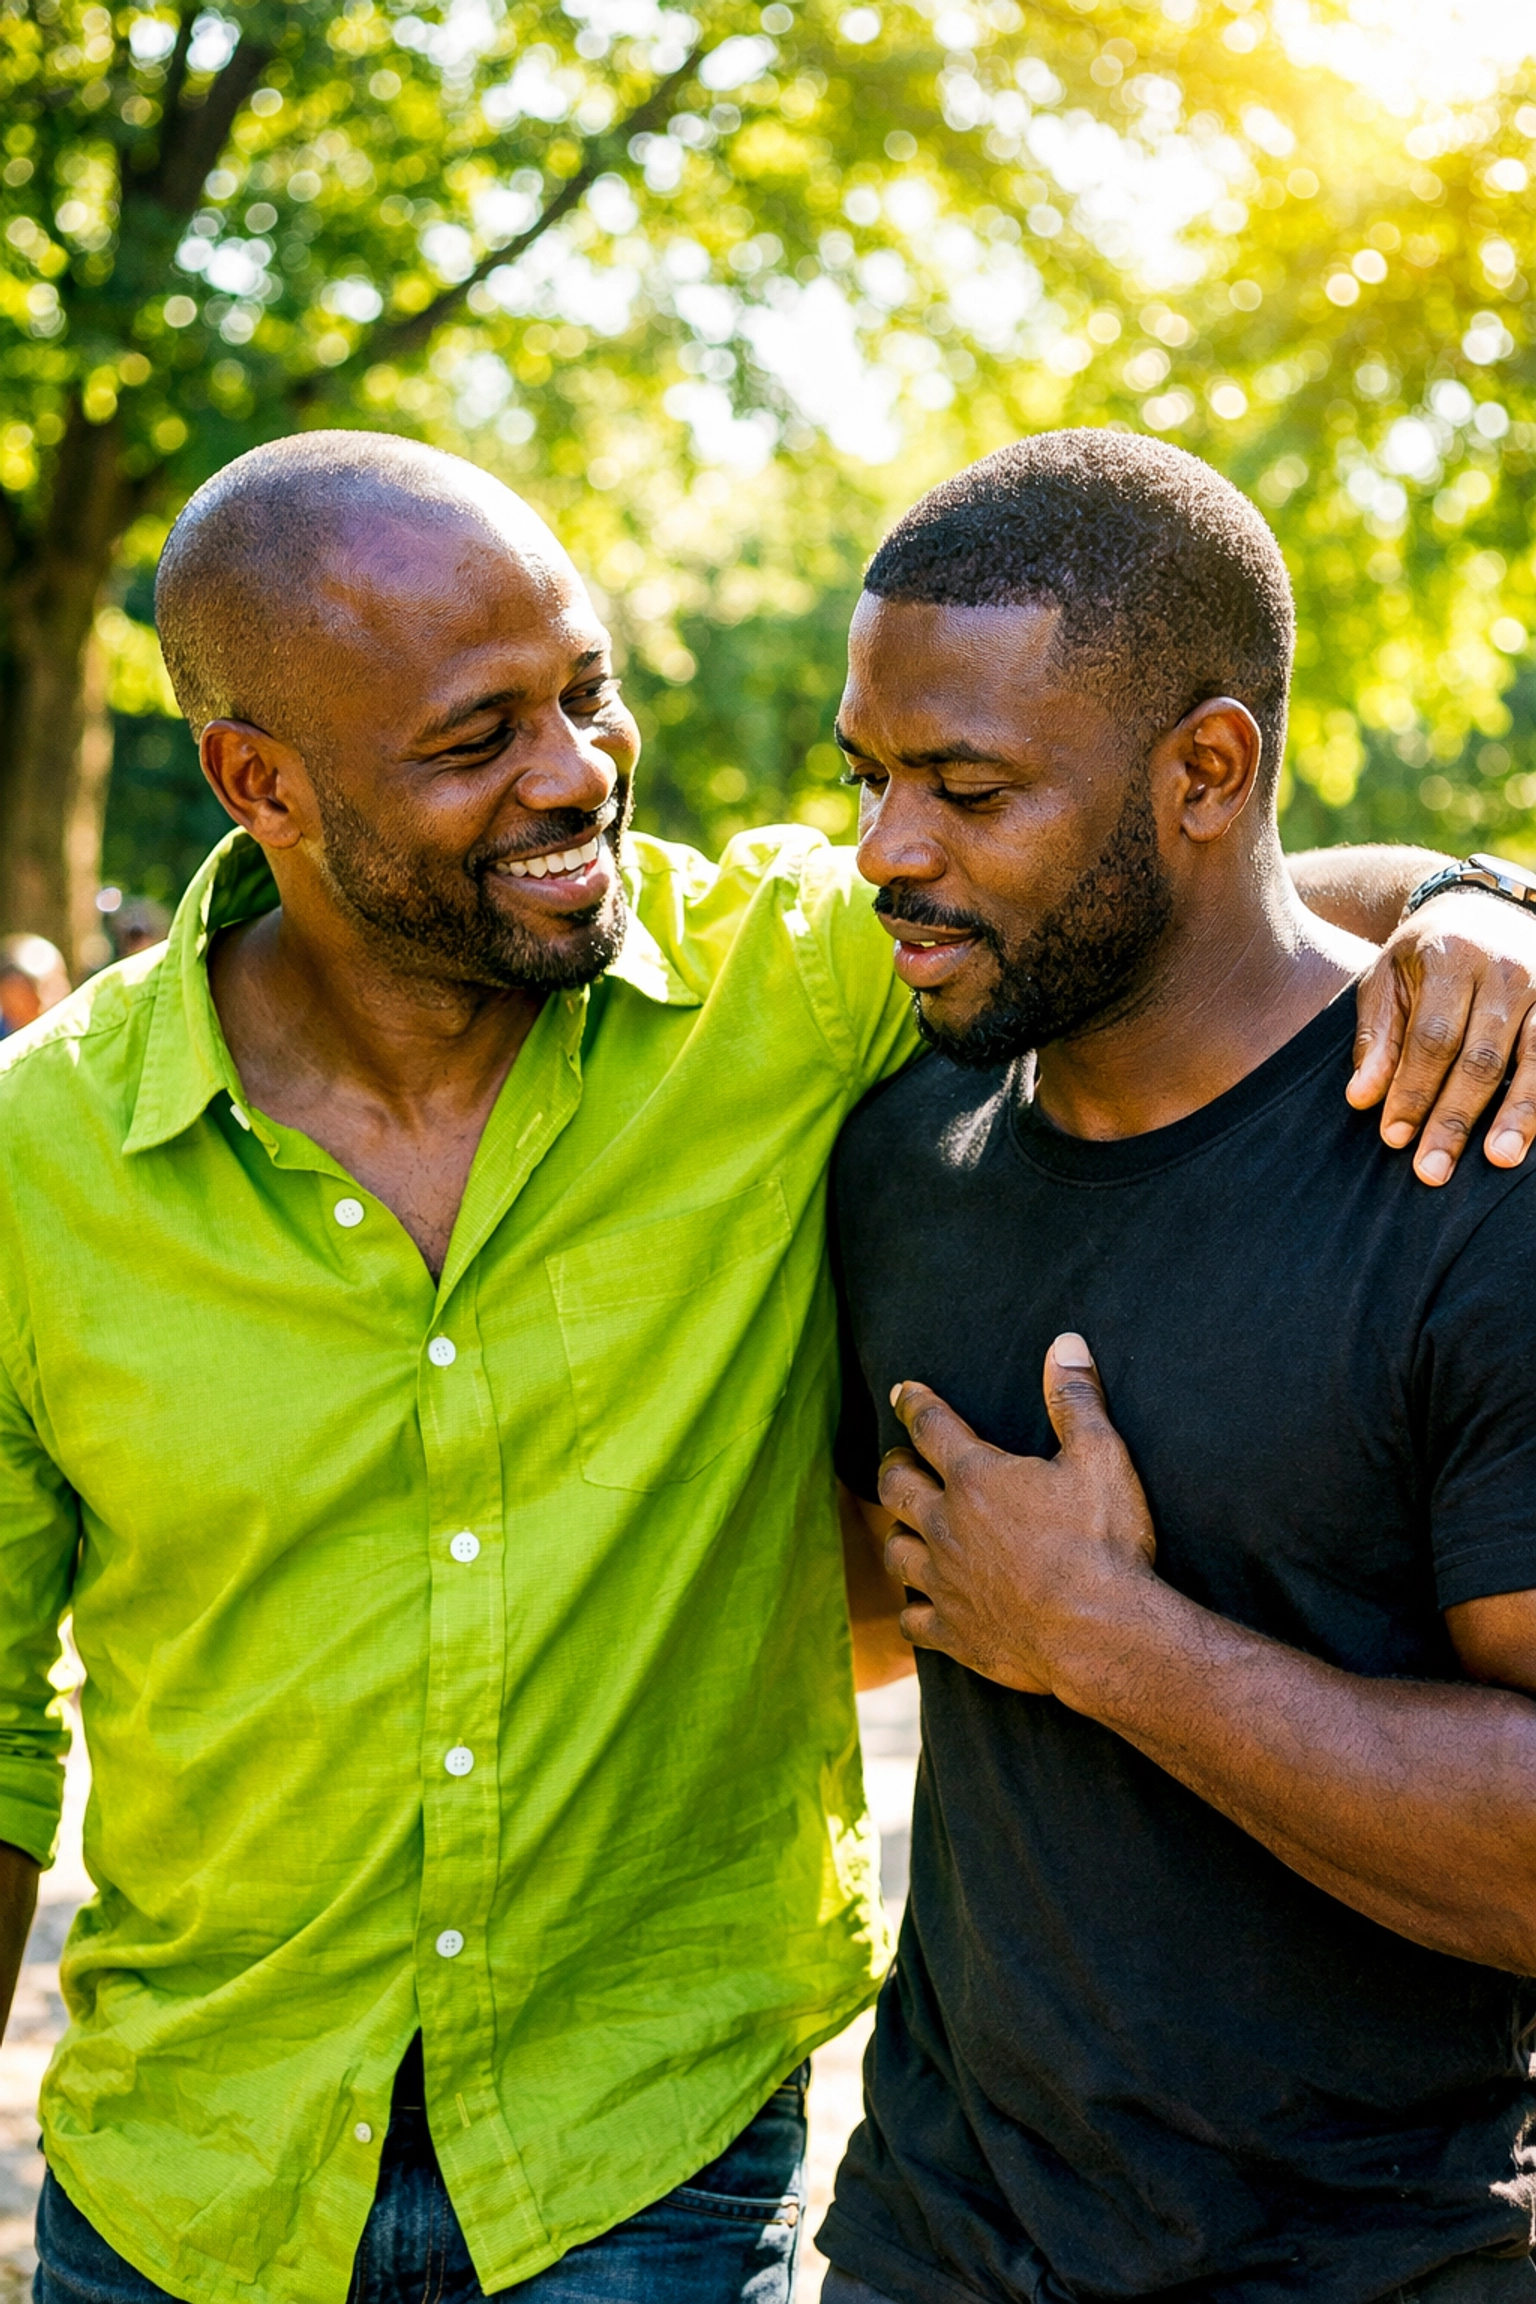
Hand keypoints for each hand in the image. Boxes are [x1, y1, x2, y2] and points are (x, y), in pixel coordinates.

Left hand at [876, 1335, 1158, 1698]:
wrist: (1101, 1635)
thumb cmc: (1104, 1544)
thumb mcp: (1101, 1458)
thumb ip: (1076, 1399)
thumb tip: (1065, 1343)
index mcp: (976, 1477)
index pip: (930, 1425)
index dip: (914, 1403)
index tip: (902, 1392)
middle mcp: (946, 1525)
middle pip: (896, 1486)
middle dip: (894, 1466)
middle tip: (898, 1460)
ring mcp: (944, 1582)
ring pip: (896, 1550)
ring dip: (899, 1533)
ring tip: (906, 1527)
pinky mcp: (952, 1632)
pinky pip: (912, 1618)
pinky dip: (913, 1608)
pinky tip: (921, 1605)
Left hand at [1349, 892, 1535, 1184]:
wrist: (1484, 907)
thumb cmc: (1425, 954)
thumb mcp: (1386, 979)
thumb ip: (1376, 1038)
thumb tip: (1362, 1099)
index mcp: (1452, 958)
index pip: (1433, 1038)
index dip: (1414, 1090)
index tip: (1394, 1136)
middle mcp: (1506, 971)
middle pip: (1481, 1058)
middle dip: (1455, 1118)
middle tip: (1432, 1170)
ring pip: (1534, 1061)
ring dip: (1517, 1116)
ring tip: (1498, 1160)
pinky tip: (1532, 1136)